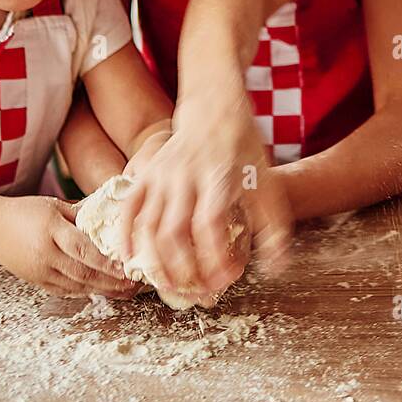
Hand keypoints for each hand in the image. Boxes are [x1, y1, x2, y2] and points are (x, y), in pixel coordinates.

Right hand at [0, 195, 141, 297]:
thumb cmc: (24, 212)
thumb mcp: (53, 205)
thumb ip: (80, 214)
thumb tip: (111, 216)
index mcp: (50, 229)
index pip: (82, 248)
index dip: (105, 261)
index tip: (126, 267)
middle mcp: (45, 253)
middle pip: (83, 271)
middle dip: (111, 280)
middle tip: (134, 284)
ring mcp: (40, 271)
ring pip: (76, 285)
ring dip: (103, 290)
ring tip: (125, 291)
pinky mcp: (37, 281)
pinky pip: (66, 290)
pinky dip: (86, 292)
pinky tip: (104, 291)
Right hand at [117, 95, 292, 303]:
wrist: (214, 109)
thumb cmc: (244, 151)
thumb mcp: (268, 183)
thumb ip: (275, 226)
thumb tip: (275, 268)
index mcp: (219, 177)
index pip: (210, 225)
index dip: (215, 258)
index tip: (227, 280)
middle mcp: (186, 176)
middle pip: (174, 232)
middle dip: (184, 269)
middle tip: (197, 292)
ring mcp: (161, 174)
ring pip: (149, 226)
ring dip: (158, 262)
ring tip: (171, 287)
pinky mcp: (146, 174)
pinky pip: (128, 208)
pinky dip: (126, 236)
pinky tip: (132, 260)